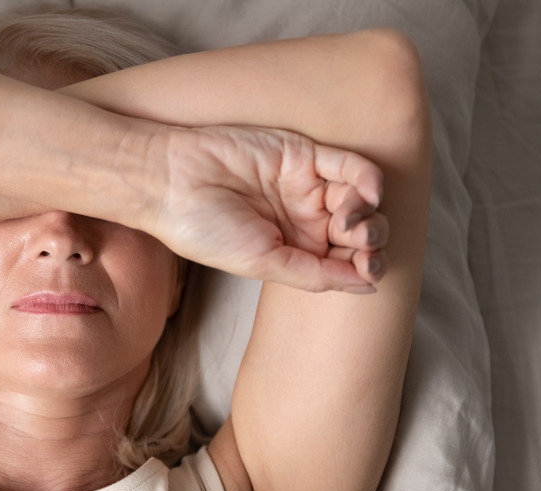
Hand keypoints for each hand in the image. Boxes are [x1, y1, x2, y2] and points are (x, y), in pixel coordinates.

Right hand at [155, 126, 387, 292]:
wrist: (171, 183)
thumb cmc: (205, 230)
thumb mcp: (264, 264)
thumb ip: (317, 274)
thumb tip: (369, 285)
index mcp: (292, 251)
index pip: (345, 261)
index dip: (365, 266)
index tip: (368, 269)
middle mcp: (303, 219)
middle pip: (359, 231)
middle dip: (369, 240)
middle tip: (358, 244)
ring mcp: (304, 187)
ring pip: (360, 199)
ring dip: (367, 213)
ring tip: (347, 221)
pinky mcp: (303, 155)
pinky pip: (349, 165)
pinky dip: (367, 178)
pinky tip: (367, 193)